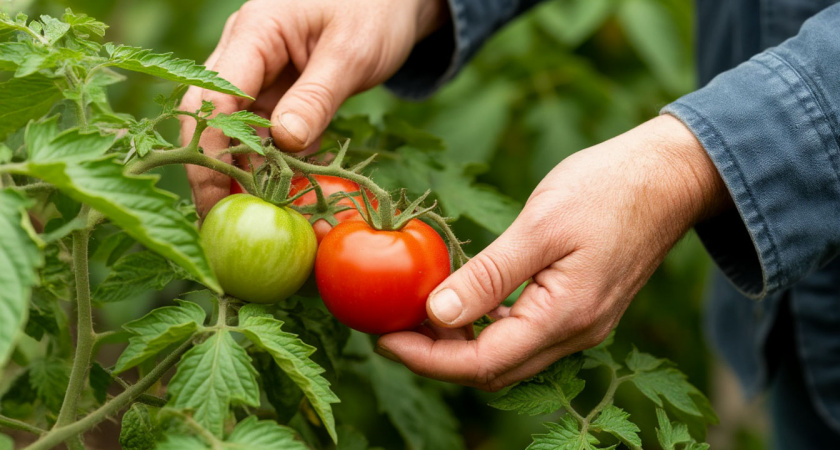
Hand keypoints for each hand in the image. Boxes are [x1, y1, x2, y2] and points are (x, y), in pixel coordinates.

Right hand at [180, 0, 447, 215]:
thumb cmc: (375, 9)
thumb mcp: (352, 52)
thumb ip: (317, 96)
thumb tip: (284, 143)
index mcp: (255, 33)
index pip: (214, 98)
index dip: (209, 151)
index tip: (215, 198)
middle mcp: (244, 53)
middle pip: (210, 117)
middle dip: (212, 169)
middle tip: (220, 221)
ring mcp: (259, 74)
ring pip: (237, 131)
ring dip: (247, 172)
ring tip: (258, 218)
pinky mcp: (278, 93)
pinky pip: (267, 134)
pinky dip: (276, 165)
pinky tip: (288, 197)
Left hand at [376, 115, 732, 390]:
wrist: (669, 177)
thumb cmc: (608, 189)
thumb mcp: (541, 225)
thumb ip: (490, 274)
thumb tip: (438, 314)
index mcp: (565, 317)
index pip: (482, 363)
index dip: (426, 358)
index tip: (384, 338)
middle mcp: (575, 333)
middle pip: (493, 369)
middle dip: (436, 357)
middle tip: (391, 328)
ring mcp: (581, 325)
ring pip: (508, 356)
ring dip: (460, 345)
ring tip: (417, 315)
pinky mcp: (581, 309)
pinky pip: (525, 334)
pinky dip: (488, 326)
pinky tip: (465, 301)